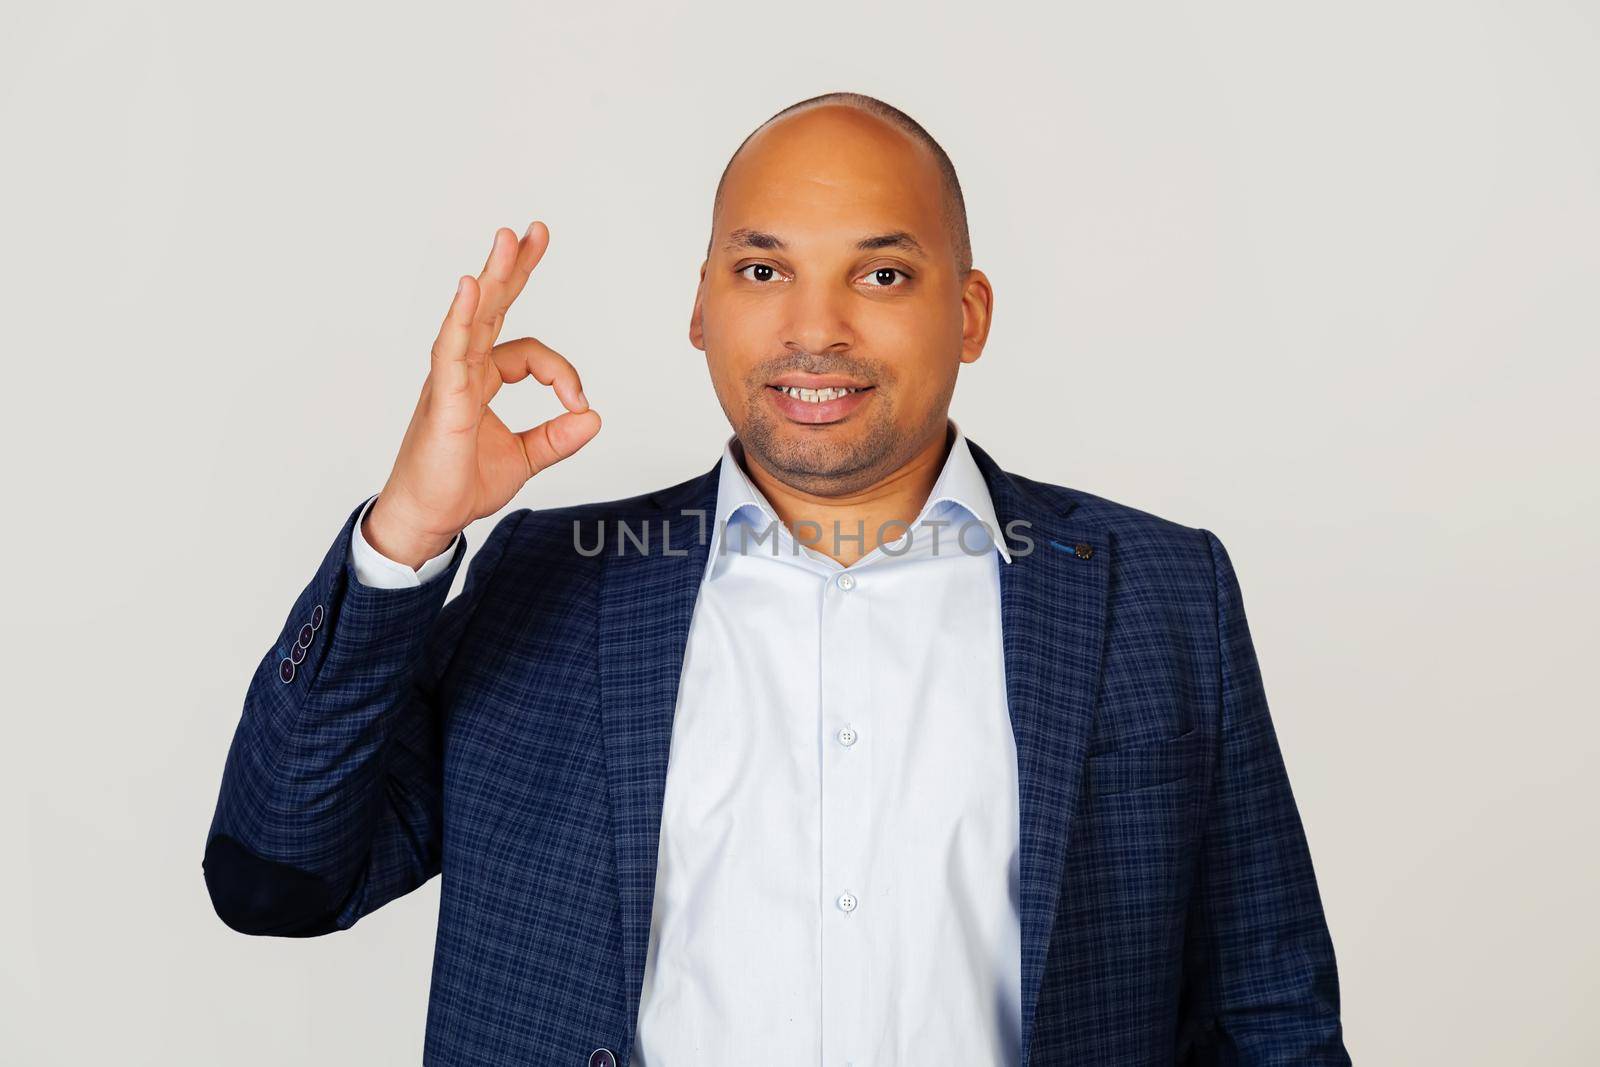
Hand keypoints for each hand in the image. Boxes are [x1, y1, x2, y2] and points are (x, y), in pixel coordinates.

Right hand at [364, 221, 599, 567]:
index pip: (529, 353)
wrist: (428, 520)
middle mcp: (462, 370)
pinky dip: (461, 317)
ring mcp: (449, 379)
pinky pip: (451, 349)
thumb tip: (593, 418)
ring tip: (509, 238)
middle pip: (492, 307)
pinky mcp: (444, 398)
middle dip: (514, 268)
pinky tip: (470, 288)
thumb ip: (557, 438)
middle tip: (535, 231)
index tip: (579, 403)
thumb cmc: (460, 485)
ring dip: (493, 276)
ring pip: (473, 316)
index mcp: (480, 379)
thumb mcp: (524, 459)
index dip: (562, 373)